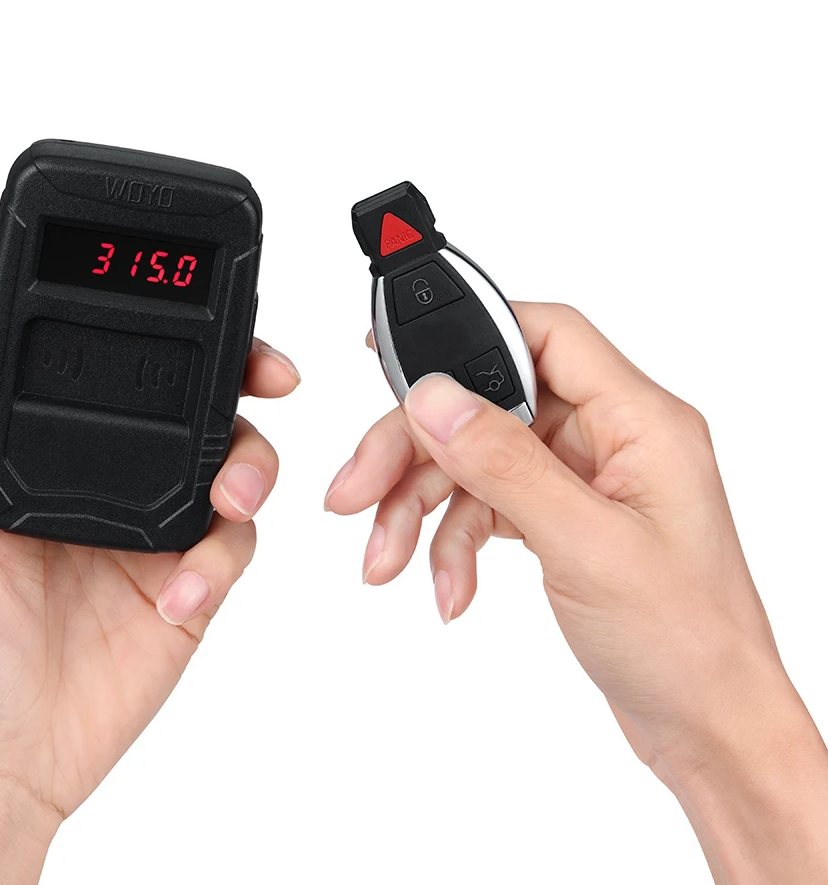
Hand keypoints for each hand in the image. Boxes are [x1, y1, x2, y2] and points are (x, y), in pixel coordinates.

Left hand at [0, 314, 298, 883]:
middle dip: (246, 380)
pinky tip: (176, 595)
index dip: (165, 337)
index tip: (197, 318)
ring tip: (232, 498)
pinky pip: (233, 550)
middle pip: (201, 408)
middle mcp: (117, 482)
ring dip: (252, 468)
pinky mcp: (193, 585)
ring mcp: (160, 533)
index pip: (120, 375)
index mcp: (56, 454)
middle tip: (270, 378)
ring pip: (238, 468)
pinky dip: (218, 563)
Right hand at [325, 302, 827, 882]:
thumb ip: (505, 463)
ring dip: (421, 507)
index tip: (392, 358)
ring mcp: (584, 480)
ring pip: (475, 460)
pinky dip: (453, 542)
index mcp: (640, 420)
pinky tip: (447, 589)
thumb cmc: (687, 643)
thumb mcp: (586, 546)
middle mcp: (611, 439)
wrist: (708, 728)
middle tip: (354, 491)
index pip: (546, 336)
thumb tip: (436, 398)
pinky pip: (486, 505)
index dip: (468, 336)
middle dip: (415, 449)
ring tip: (385, 560)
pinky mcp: (562, 519)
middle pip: (488, 406)